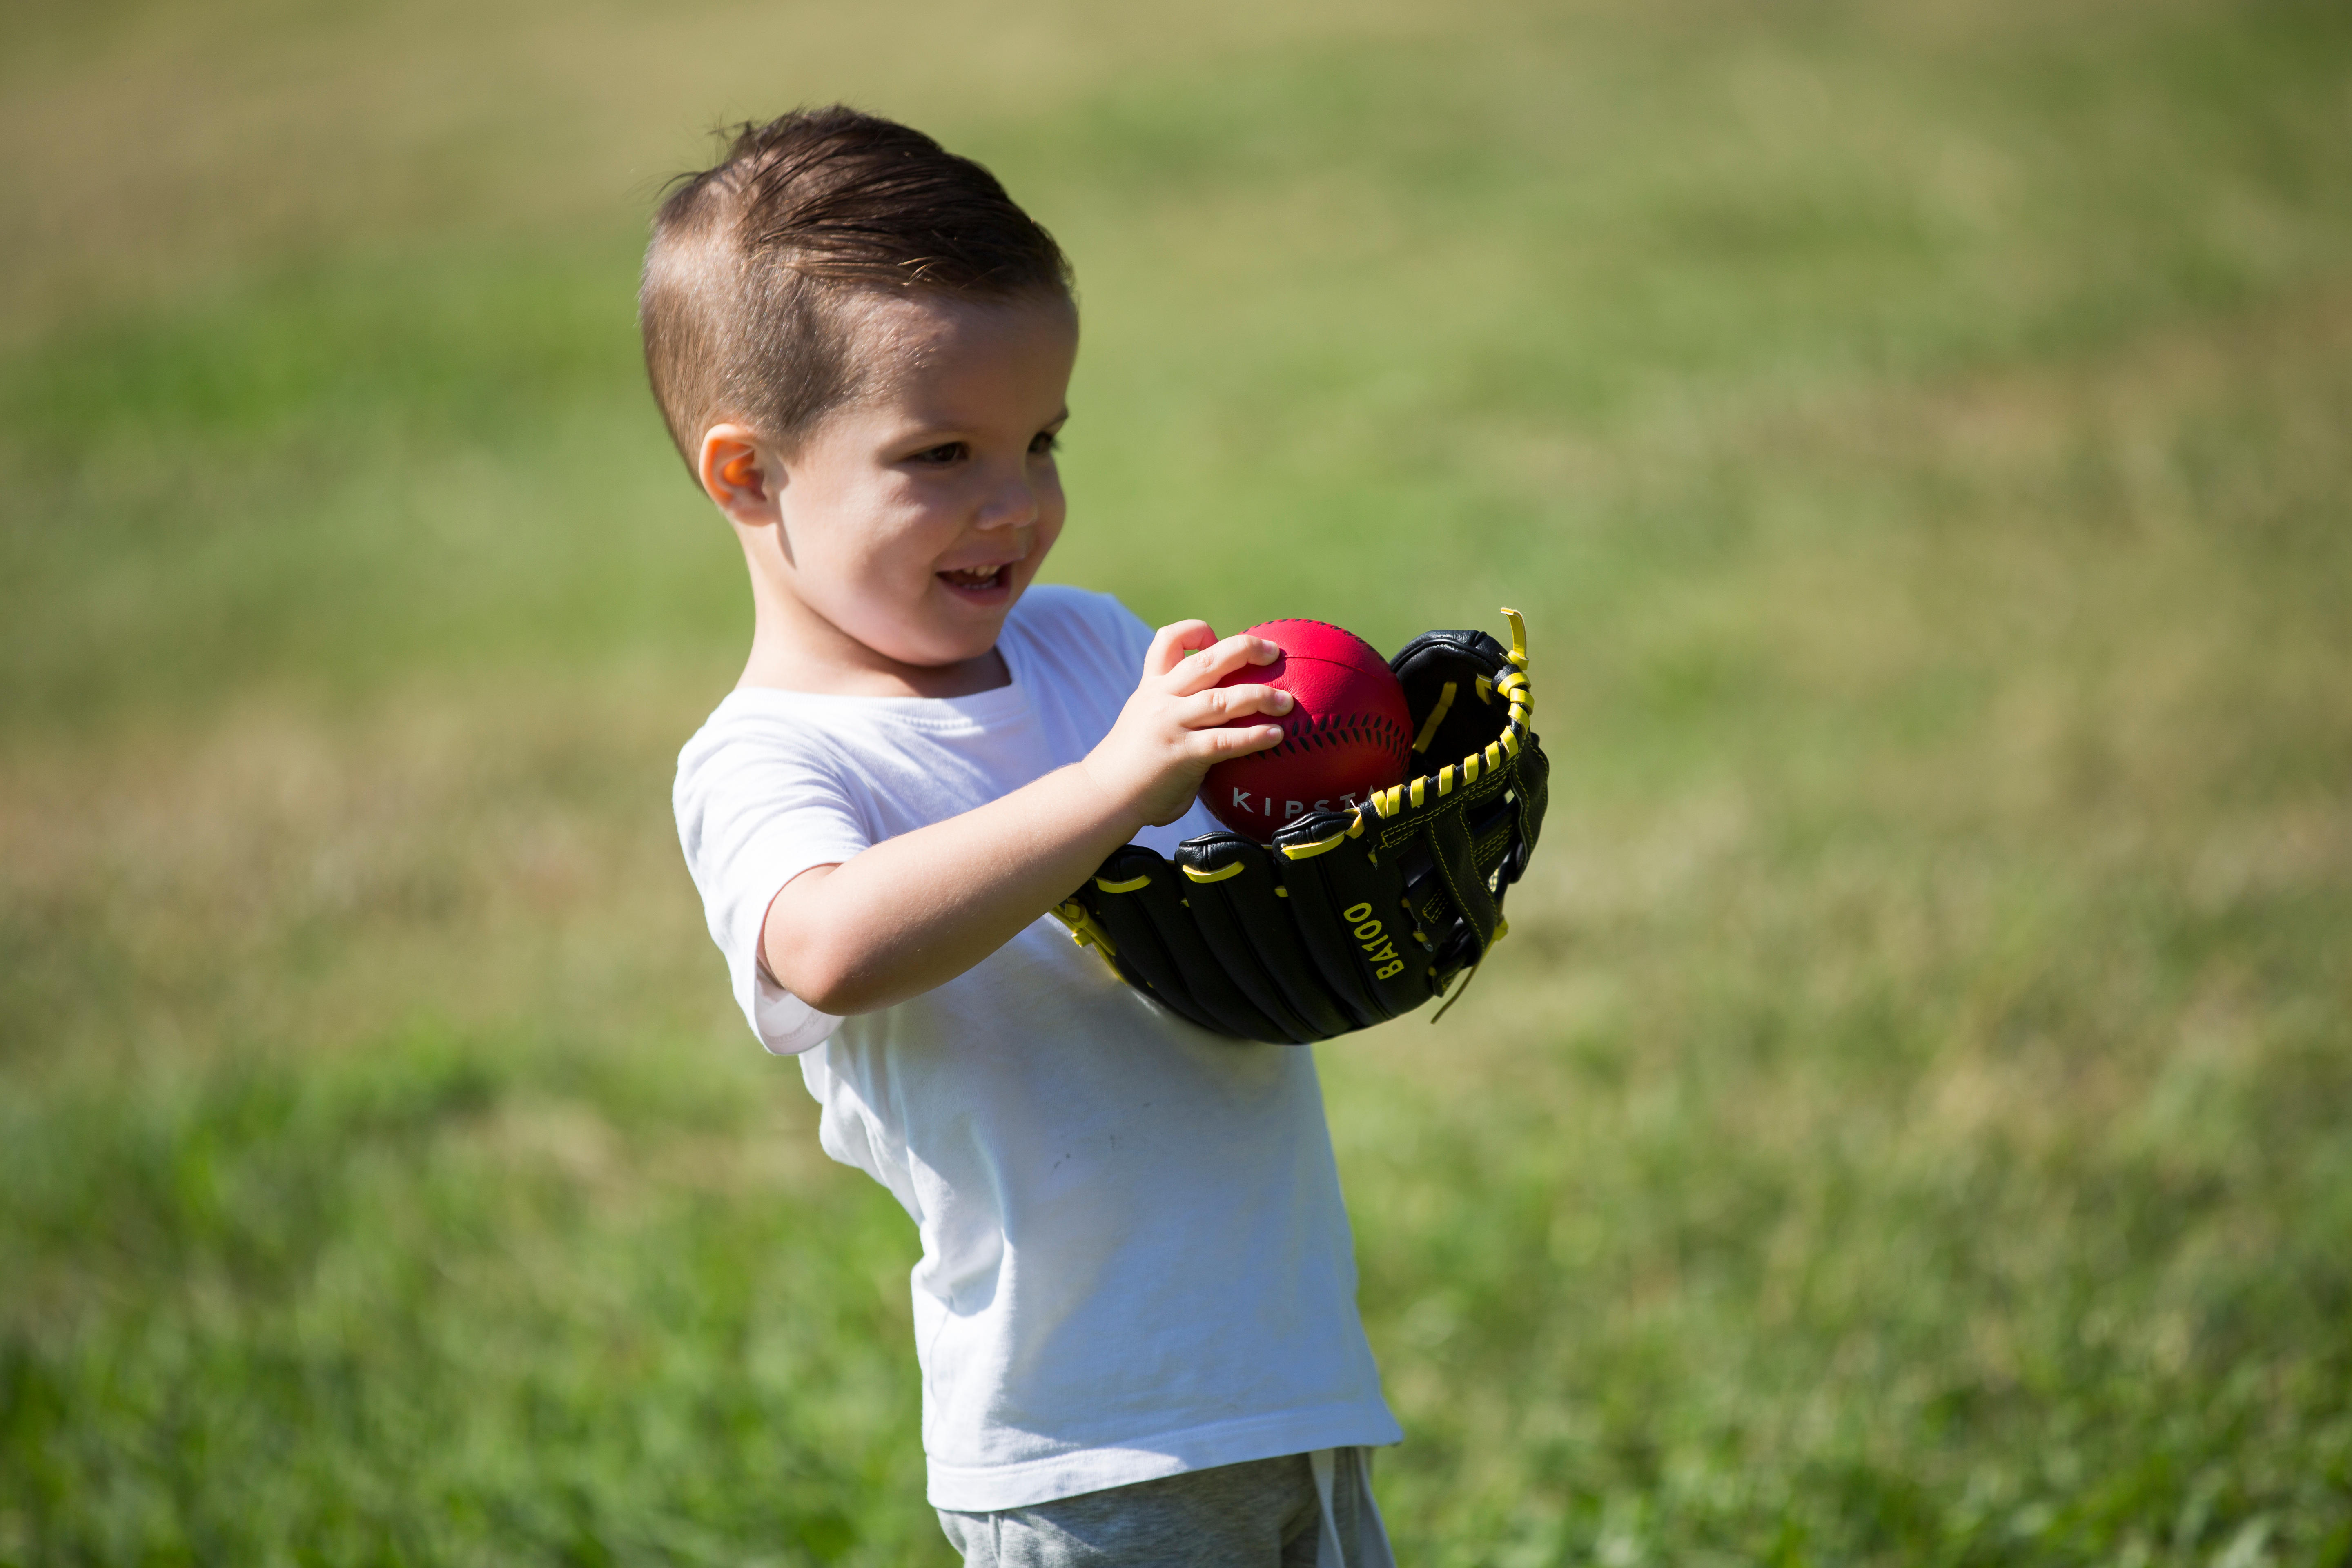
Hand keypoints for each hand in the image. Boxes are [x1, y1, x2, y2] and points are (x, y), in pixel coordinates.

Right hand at [1081, 621, 1291, 826]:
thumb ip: (1177, 716)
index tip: (1216, 638)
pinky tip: (1277, 736)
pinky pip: (1225, 741)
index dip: (1195, 631)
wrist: (1103, 796)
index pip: (1167, 640)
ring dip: (1260, 696)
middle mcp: (1161, 698)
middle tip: (1274, 651)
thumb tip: (1222, 723)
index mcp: (1151, 687)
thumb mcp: (1147, 726)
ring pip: (1222, 699)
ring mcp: (1170, 724)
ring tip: (1287, 702)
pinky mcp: (1181, 754)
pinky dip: (1254, 736)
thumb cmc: (1132, 769)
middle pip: (1206, 660)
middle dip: (1244, 649)